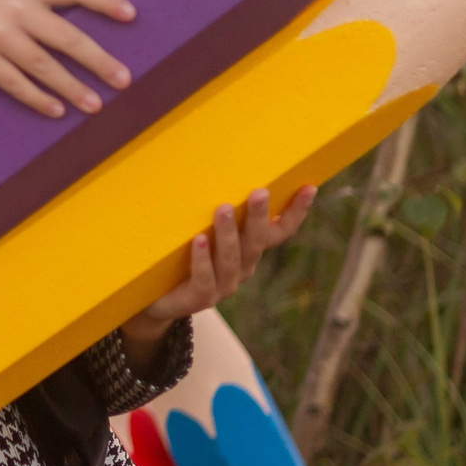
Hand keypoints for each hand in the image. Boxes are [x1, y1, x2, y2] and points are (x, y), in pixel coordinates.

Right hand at [0, 0, 134, 117]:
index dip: (104, 0)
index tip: (132, 15)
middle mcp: (13, 8)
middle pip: (65, 36)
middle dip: (98, 60)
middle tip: (125, 79)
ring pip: (42, 65)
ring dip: (72, 87)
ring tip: (96, 105)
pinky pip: (13, 82)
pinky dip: (37, 98)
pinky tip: (57, 111)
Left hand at [121, 185, 316, 370]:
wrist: (156, 299)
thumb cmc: (182, 257)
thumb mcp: (204, 230)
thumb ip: (218, 211)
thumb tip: (218, 165)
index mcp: (249, 251)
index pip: (279, 232)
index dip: (296, 213)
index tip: (309, 188)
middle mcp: (242, 269)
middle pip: (257, 242)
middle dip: (259, 217)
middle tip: (259, 192)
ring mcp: (223, 286)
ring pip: (231, 259)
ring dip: (228, 233)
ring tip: (223, 208)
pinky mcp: (199, 299)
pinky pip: (204, 278)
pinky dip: (202, 259)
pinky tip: (199, 240)